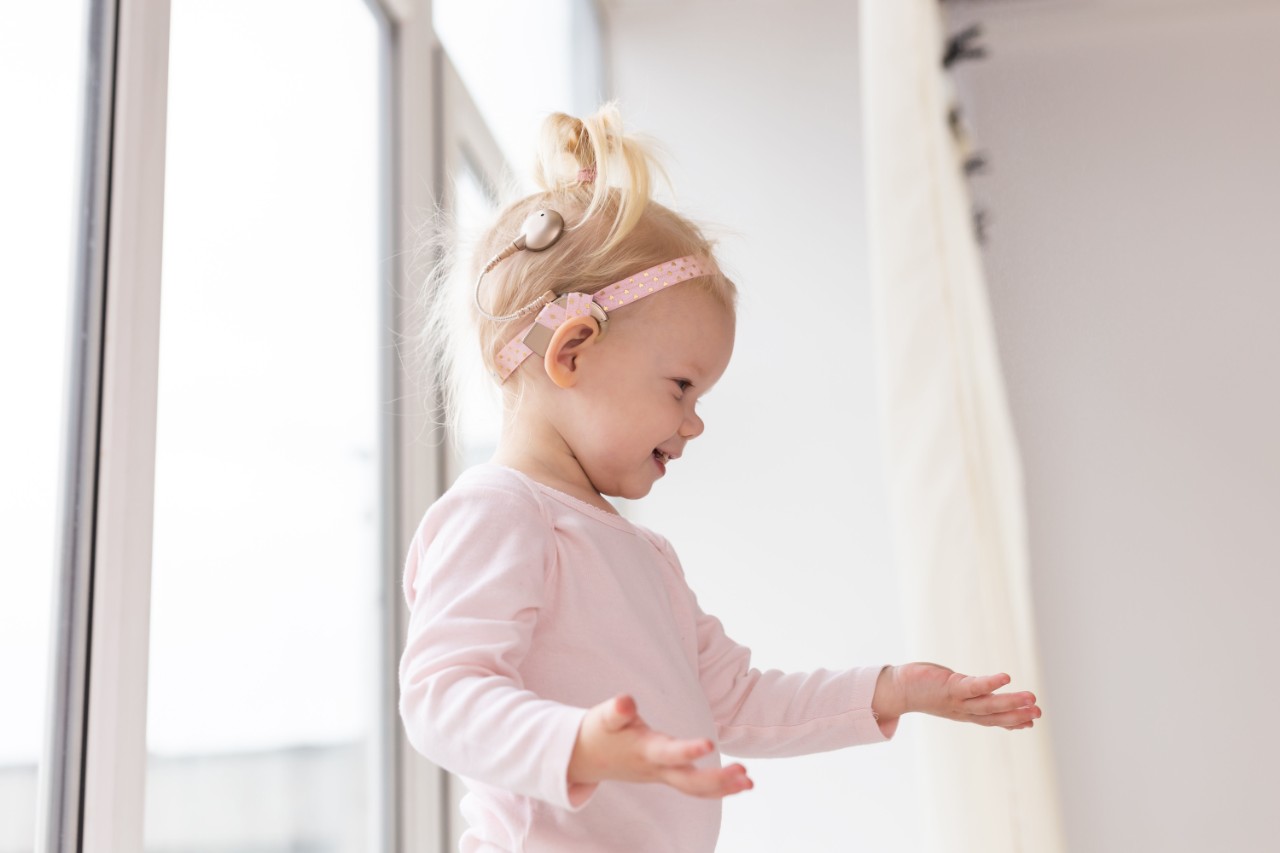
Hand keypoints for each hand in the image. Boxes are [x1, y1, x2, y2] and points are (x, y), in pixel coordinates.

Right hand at [567, 694, 752, 798]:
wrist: (585, 758)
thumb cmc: (599, 732)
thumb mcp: (603, 716)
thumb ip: (616, 710)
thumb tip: (625, 701)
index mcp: (643, 750)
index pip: (668, 753)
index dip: (687, 751)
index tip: (708, 744)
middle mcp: (656, 768)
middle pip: (688, 782)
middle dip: (717, 780)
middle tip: (744, 774)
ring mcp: (662, 775)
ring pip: (694, 788)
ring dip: (723, 787)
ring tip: (749, 781)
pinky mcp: (665, 775)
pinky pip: (694, 787)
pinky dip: (716, 788)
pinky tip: (738, 782)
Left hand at [872, 663, 1040, 734]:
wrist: (897, 689)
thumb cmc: (926, 690)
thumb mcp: (953, 697)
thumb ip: (971, 700)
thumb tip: (982, 699)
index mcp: (966, 713)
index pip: (992, 720)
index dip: (1012, 722)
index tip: (1032, 723)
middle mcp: (963, 710)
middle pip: (994, 715)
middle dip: (1017, 715)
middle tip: (1039, 713)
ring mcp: (957, 700)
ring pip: (988, 705)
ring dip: (1011, 703)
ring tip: (1032, 699)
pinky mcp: (950, 687)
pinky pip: (973, 686)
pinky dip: (990, 683)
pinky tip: (1006, 678)